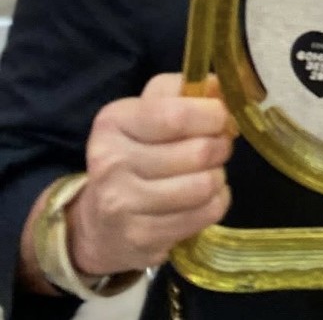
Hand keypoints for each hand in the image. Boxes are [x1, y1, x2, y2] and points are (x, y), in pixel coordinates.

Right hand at [66, 73, 234, 274]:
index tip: (221, 117)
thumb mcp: (151, 109)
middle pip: (199, 152)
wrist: (97, 222)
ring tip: (207, 172)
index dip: (214, 115)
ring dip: (218, 176)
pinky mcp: (141, 237)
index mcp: (114, 122)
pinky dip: (216, 202)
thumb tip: (224, 85)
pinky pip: (205, 213)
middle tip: (217, 146)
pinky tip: (203, 198)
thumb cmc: (136, 152)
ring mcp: (123, 204)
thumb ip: (187, 90)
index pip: (178, 115)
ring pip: (205, 185)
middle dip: (221, 146)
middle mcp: (111, 162)